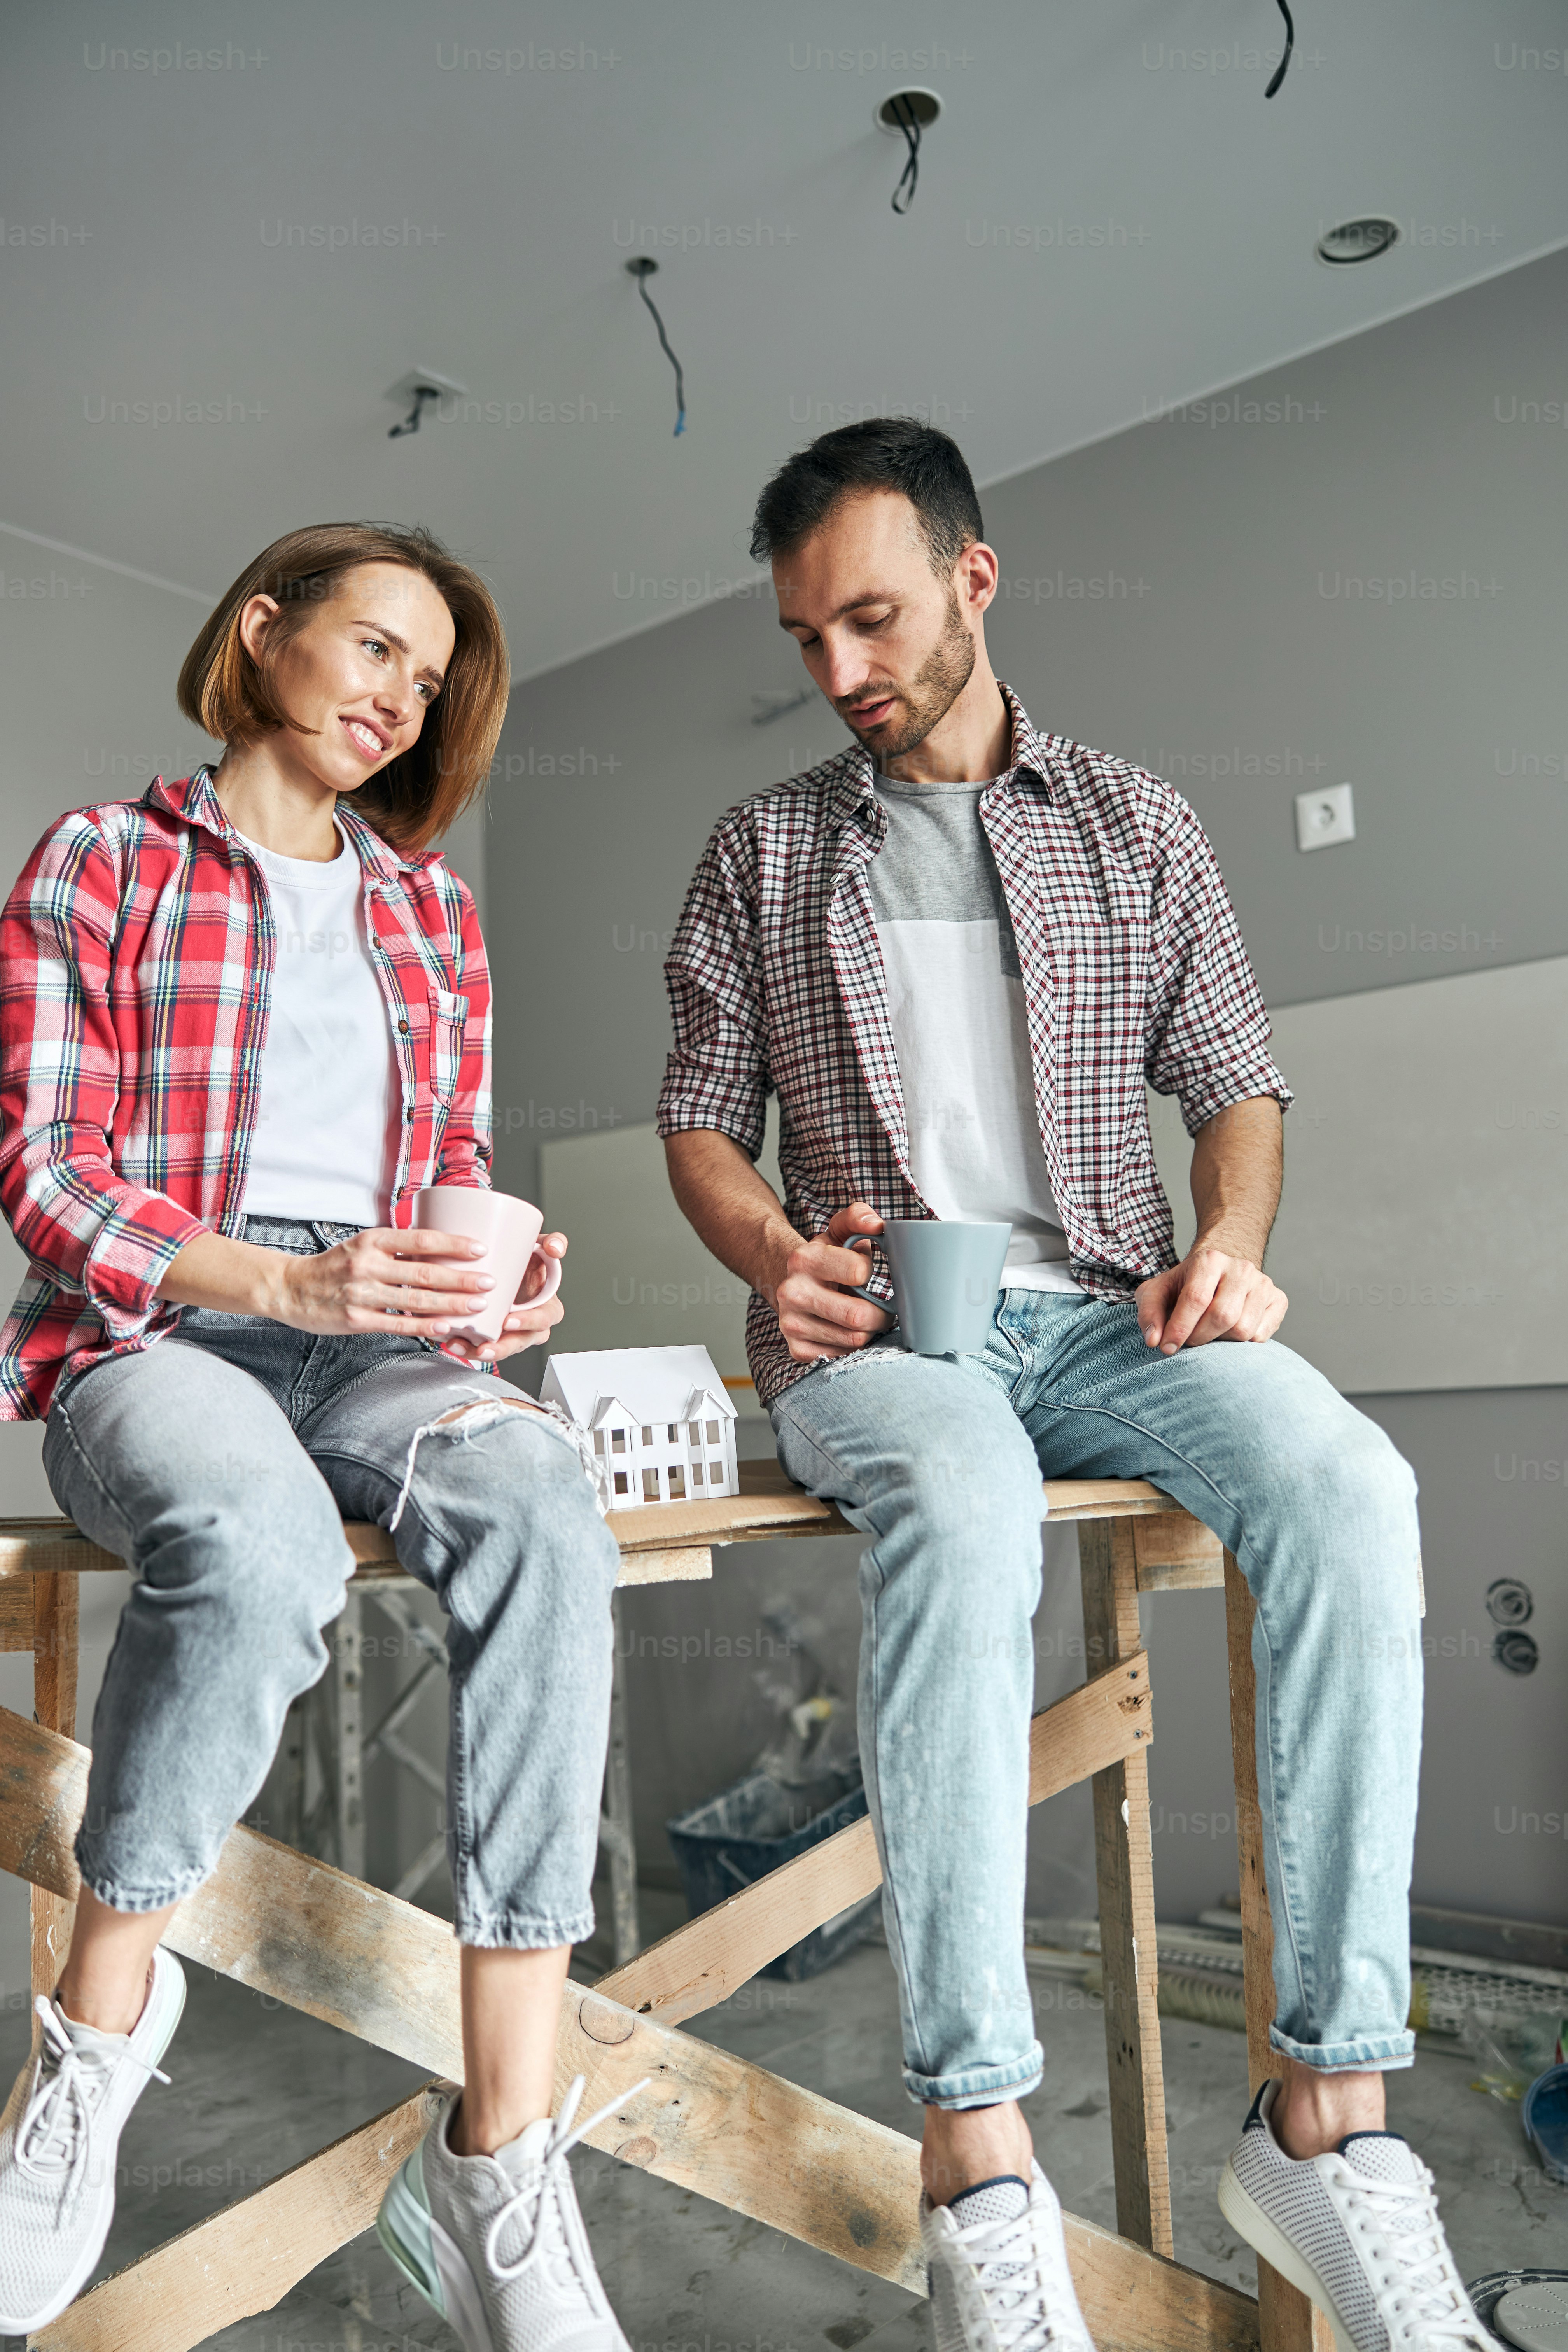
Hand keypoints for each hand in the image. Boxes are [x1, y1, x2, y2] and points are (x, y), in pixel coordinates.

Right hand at [273, 1227, 498, 1336]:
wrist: (290, 1288)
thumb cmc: (335, 1267)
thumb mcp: (363, 1245)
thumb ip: (397, 1248)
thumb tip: (441, 1249)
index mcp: (372, 1240)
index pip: (421, 1239)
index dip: (454, 1244)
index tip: (481, 1249)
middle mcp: (367, 1263)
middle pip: (424, 1272)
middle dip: (461, 1278)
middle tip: (489, 1282)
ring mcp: (361, 1293)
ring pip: (415, 1300)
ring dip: (451, 1304)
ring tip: (477, 1306)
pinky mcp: (356, 1319)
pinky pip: (397, 1324)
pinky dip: (424, 1327)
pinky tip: (445, 1328)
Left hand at [441, 1234, 566, 1367]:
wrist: (507, 1269)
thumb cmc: (526, 1263)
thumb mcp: (542, 1250)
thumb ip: (553, 1243)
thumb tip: (554, 1247)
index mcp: (547, 1308)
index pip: (543, 1319)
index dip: (528, 1322)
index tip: (508, 1321)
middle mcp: (531, 1326)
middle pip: (520, 1342)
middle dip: (502, 1347)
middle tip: (484, 1345)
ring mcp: (512, 1334)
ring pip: (500, 1349)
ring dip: (479, 1351)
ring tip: (459, 1346)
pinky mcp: (494, 1337)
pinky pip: (482, 1348)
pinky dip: (467, 1348)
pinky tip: (452, 1343)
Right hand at [769, 1201, 893, 1362]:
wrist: (786, 1281)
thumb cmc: (824, 1258)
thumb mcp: (838, 1231)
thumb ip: (858, 1217)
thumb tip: (877, 1225)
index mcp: (805, 1259)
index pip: (859, 1271)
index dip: (870, 1273)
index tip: (865, 1274)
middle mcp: (792, 1292)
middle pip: (858, 1316)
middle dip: (880, 1314)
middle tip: (882, 1308)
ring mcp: (792, 1323)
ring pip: (854, 1339)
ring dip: (869, 1331)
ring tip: (865, 1318)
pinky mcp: (797, 1348)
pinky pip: (842, 1355)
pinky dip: (852, 1346)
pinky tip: (847, 1331)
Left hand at [1135, 1242, 1286, 1353]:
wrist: (1221, 1271)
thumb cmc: (1185, 1285)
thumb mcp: (1158, 1292)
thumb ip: (1149, 1312)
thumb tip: (1154, 1340)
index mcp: (1209, 1260)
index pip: (1196, 1299)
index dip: (1180, 1329)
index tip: (1167, 1348)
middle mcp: (1241, 1268)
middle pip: (1223, 1316)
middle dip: (1200, 1337)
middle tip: (1189, 1341)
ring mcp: (1263, 1283)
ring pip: (1243, 1330)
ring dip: (1221, 1341)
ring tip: (1210, 1333)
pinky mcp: (1278, 1300)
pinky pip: (1261, 1335)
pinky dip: (1242, 1344)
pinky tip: (1230, 1332)